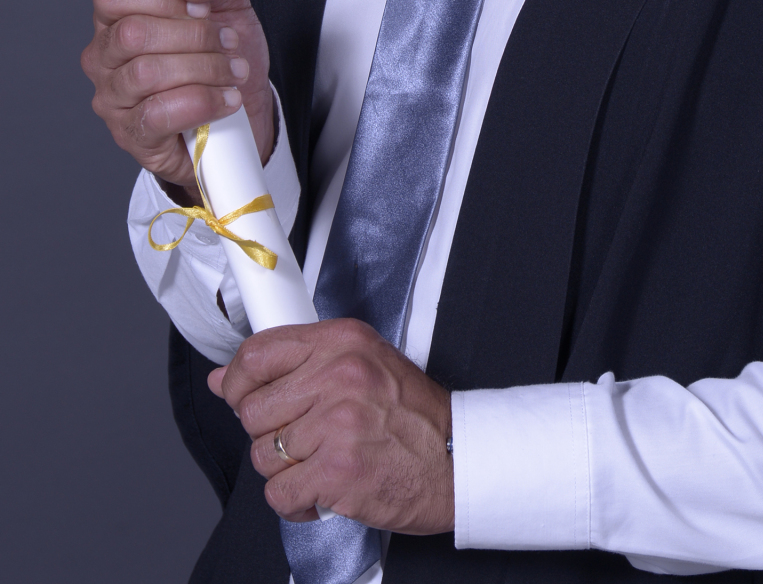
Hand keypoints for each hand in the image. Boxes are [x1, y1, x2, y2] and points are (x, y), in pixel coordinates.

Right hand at [81, 0, 274, 196]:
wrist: (248, 102)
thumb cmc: (226, 48)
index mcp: (117, 17)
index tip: (202, 7)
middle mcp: (103, 57)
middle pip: (133, 34)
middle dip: (195, 36)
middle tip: (229, 43)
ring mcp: (112, 99)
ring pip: (146, 73)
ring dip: (205, 69)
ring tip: (233, 72)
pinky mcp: (132, 135)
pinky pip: (158, 114)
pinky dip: (203, 102)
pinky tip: (226, 100)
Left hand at [211, 319, 453, 532]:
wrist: (457, 459)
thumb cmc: (414, 417)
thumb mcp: (362, 366)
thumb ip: (295, 367)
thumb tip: (222, 379)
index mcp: (343, 342)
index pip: (257, 353)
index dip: (237, 381)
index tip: (239, 395)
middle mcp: (339, 375)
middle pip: (252, 410)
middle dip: (269, 433)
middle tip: (305, 437)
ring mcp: (337, 423)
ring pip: (262, 455)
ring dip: (286, 470)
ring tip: (323, 462)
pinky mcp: (337, 471)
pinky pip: (279, 494)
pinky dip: (297, 503)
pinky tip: (324, 490)